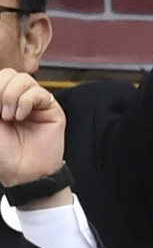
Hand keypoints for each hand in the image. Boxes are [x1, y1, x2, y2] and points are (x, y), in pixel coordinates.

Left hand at [0, 71, 69, 198]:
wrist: (22, 174)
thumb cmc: (3, 153)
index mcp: (2, 100)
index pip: (0, 77)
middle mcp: (19, 99)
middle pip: (9, 73)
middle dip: (0, 88)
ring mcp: (36, 104)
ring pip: (23, 79)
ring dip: (12, 95)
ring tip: (10, 116)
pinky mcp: (51, 111)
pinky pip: (39, 92)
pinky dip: (26, 101)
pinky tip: (21, 116)